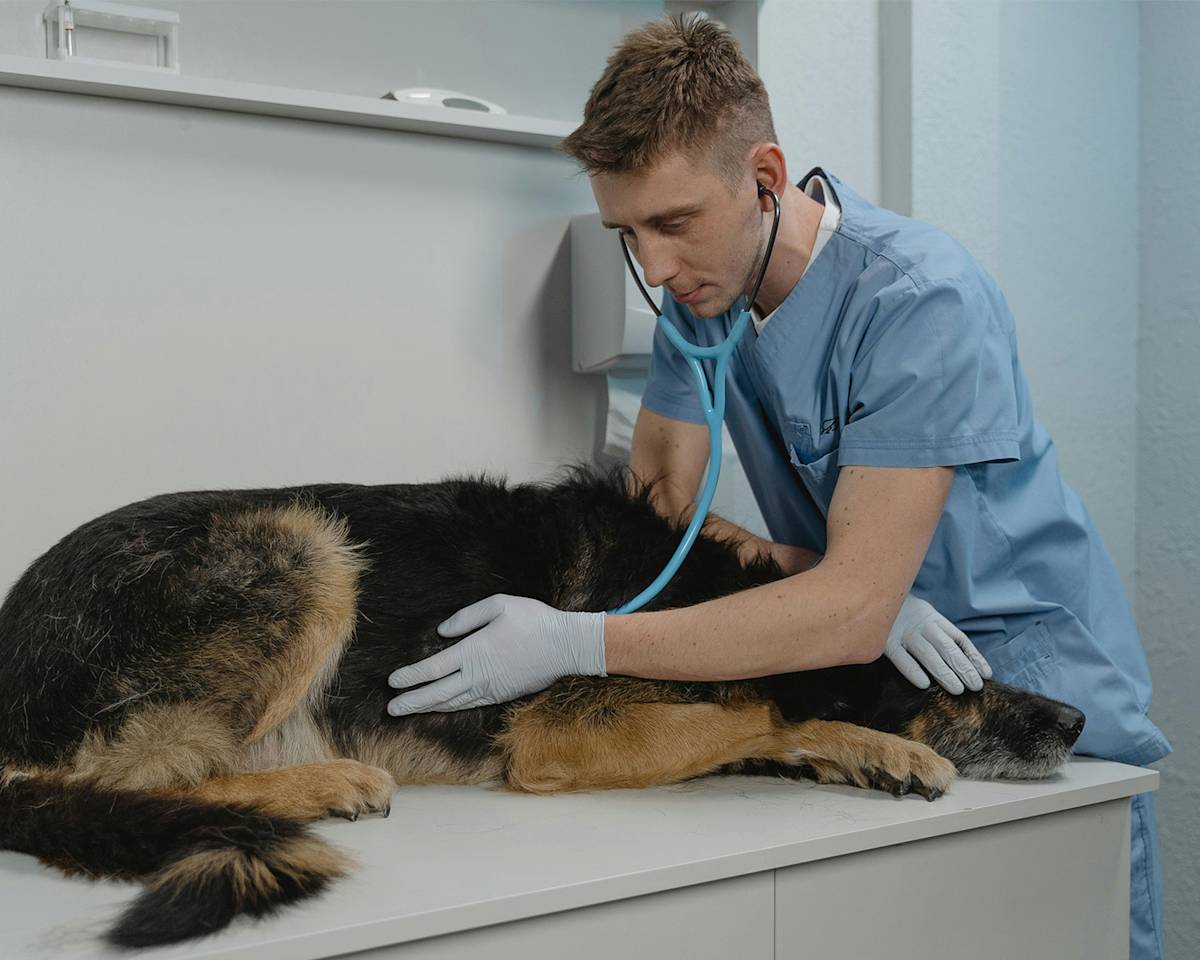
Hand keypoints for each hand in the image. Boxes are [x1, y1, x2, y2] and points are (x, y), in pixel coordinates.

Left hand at [386, 595, 605, 715]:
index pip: (433, 669)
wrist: (566, 646)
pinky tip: (442, 707)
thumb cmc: (533, 620)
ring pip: (452, 702)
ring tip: (409, 711)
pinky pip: (470, 704)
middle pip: (437, 693)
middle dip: (412, 701)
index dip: (411, 677)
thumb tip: (442, 633)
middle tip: (392, 708)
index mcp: (474, 652)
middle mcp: (478, 676)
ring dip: (428, 707)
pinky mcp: (502, 695)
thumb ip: (466, 618)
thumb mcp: (499, 606)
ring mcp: (490, 689)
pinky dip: (451, 707)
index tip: (393, 681)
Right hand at [884, 594, 991, 694]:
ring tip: (957, 689)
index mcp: (935, 618)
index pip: (959, 639)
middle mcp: (922, 625)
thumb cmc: (904, 613)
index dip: (974, 657)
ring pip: (928, 654)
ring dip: (944, 672)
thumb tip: (966, 658)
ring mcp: (904, 633)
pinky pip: (901, 658)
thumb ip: (941, 631)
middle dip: (963, 668)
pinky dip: (912, 670)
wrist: (874, 596)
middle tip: (975, 686)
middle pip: (947, 648)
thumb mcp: (926, 614)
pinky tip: (924, 684)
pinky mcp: (886, 642)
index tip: (985, 674)